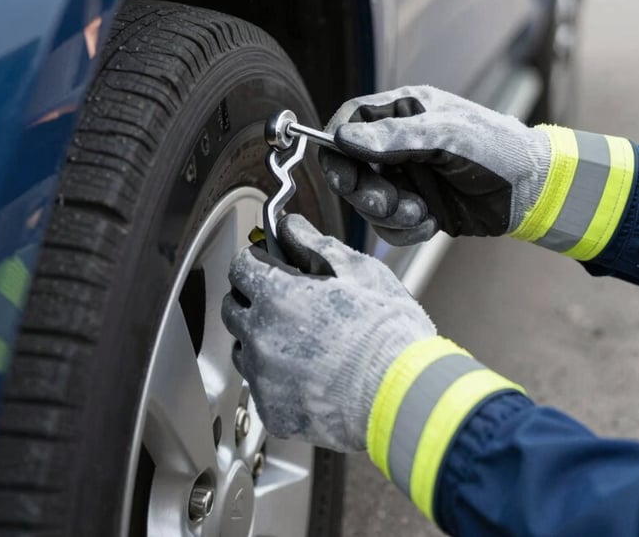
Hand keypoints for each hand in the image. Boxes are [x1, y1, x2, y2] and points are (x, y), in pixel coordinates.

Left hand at [221, 214, 435, 451]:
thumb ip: (314, 244)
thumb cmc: (387, 332)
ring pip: (243, 349)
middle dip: (253, 298)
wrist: (404, 396)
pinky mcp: (273, 411)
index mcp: (278, 295)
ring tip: (302, 340)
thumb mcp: (358, 271)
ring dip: (261, 338)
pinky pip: (261, 387)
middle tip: (288, 300)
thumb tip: (290, 227)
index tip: (271, 264)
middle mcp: (261, 336)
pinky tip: (309, 373)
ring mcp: (263, 378)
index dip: (257, 261)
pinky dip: (276, 378)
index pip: (241, 267)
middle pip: (234, 307)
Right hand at [320, 85, 550, 244]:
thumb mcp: (447, 136)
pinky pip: (387, 225)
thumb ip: (396, 138)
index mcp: (403, 112)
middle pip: (350, 166)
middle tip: (384, 201)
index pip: (350, 121)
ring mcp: (405, 177)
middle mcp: (398, 144)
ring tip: (419, 212)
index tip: (340, 169)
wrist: (533, 191)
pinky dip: (403, 230)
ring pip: (366, 200)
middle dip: (363, 189)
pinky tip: (429, 223)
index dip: (337, 145)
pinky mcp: (415, 208)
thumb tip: (344, 138)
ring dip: (387, 213)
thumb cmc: (498, 149)